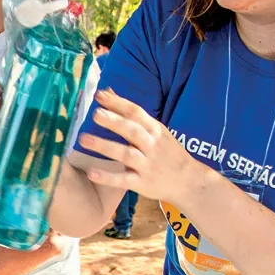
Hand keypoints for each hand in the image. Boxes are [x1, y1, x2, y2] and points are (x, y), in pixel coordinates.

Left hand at [77, 89, 211, 202]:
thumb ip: (132, 114)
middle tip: (95, 114)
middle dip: (114, 122)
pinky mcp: (143, 183)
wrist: (190, 181)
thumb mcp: (155, 130)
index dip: (118, 103)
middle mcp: (152, 145)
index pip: (136, 113)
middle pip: (132, 131)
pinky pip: (124, 180)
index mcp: (155, 130)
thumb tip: (108, 91)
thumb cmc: (167, 152)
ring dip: (105, 146)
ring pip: (126, 154)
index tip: (99, 95)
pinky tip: (92, 173)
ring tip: (84, 139)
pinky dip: (108, 177)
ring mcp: (147, 165)